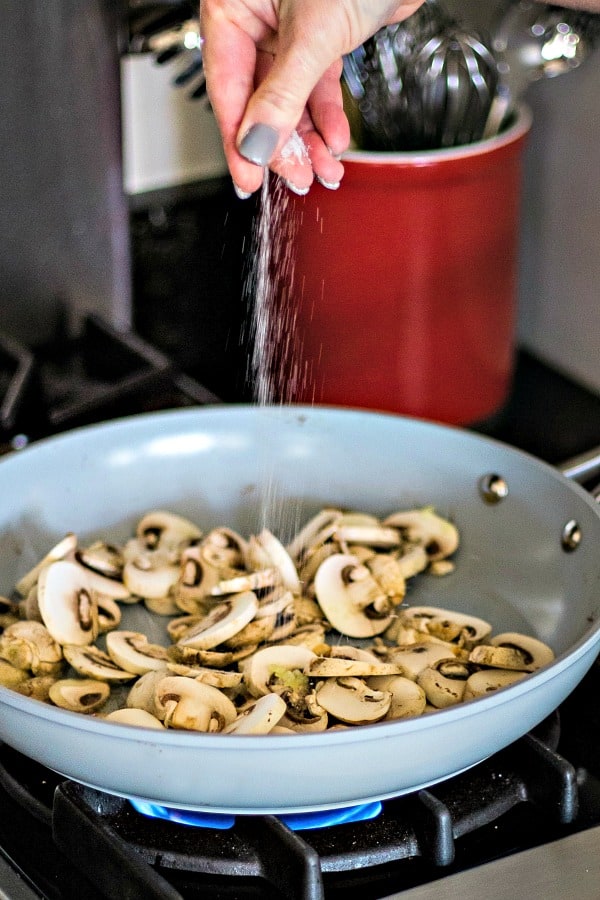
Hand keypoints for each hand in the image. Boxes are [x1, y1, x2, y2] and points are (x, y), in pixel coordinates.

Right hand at [199, 0, 425, 195]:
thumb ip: (283, 96)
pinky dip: (327, 116)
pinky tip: (335, 140)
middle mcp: (256, 18)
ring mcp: (287, 30)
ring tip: (323, 168)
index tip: (249, 180)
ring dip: (308, 138)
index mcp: (233, 6)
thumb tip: (256, 145)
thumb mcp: (313, 35)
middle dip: (282, 144)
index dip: (239, 140)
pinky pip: (316, 87)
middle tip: (296, 177)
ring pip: (289, 100)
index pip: (226, 87)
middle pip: (259, 100)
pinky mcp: (320, 38)